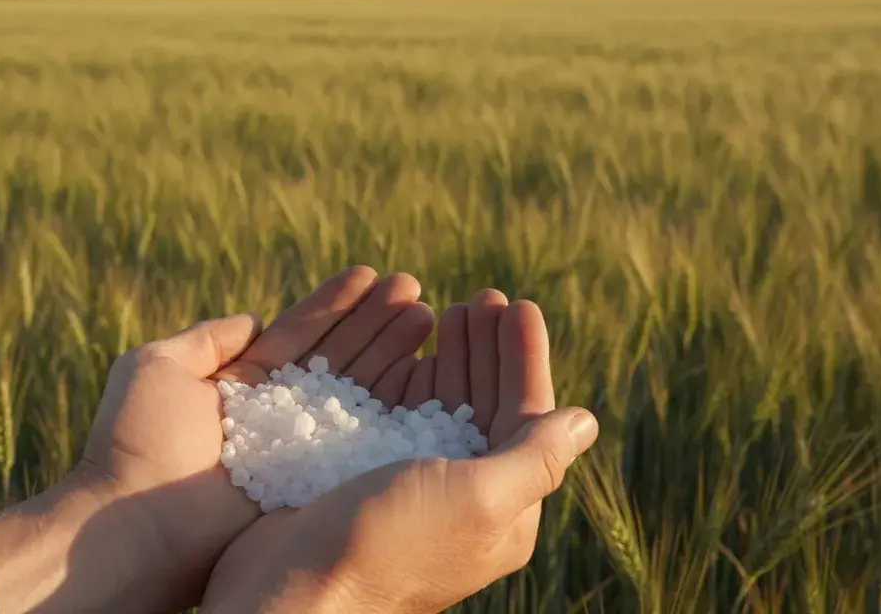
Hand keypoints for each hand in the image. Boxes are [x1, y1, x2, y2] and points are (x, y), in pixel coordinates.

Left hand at [0, 266, 436, 613]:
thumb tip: (254, 319)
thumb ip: (209, 339)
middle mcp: (277, 417)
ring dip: (391, 350)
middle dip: (375, 323)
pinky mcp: (315, 483)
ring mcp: (299, 451)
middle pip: (337, 357)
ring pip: (356, 390)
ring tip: (428, 312)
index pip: (300, 335)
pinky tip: (423, 368)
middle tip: (414, 288)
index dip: (336, 304)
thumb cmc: (137, 441)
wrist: (136, 523)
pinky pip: (361, 437)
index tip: (371, 274)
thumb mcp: (158, 366)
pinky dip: (393, 402)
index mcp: (242, 386)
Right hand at [200, 291, 599, 613]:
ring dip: (447, 356)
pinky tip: (400, 348)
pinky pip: (393, 414)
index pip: (526, 419)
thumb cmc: (392, 545)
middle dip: (486, 349)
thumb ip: (536, 457)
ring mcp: (408, 490)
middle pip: (483, 407)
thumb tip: (588, 420)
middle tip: (480, 296)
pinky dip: (400, 374)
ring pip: (438, 406)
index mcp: (502, 511)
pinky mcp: (361, 478)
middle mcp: (460, 500)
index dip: (525, 359)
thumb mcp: (479, 498)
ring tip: (446, 309)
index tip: (519, 305)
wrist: (292, 590)